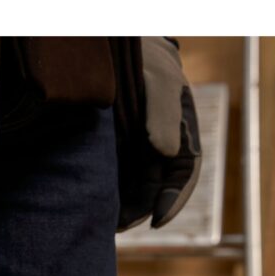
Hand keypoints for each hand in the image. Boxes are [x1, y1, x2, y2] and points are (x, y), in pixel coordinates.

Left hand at [119, 37, 201, 229]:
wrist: (102, 48)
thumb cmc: (139, 60)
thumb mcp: (157, 78)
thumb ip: (164, 112)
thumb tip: (165, 152)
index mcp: (179, 132)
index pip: (183, 174)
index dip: (174, 200)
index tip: (158, 221)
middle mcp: (157, 146)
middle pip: (155, 189)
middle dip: (140, 211)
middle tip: (120, 226)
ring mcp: (132, 151)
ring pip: (131, 190)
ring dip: (122, 210)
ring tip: (104, 225)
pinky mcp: (107, 155)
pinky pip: (109, 182)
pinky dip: (104, 198)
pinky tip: (91, 210)